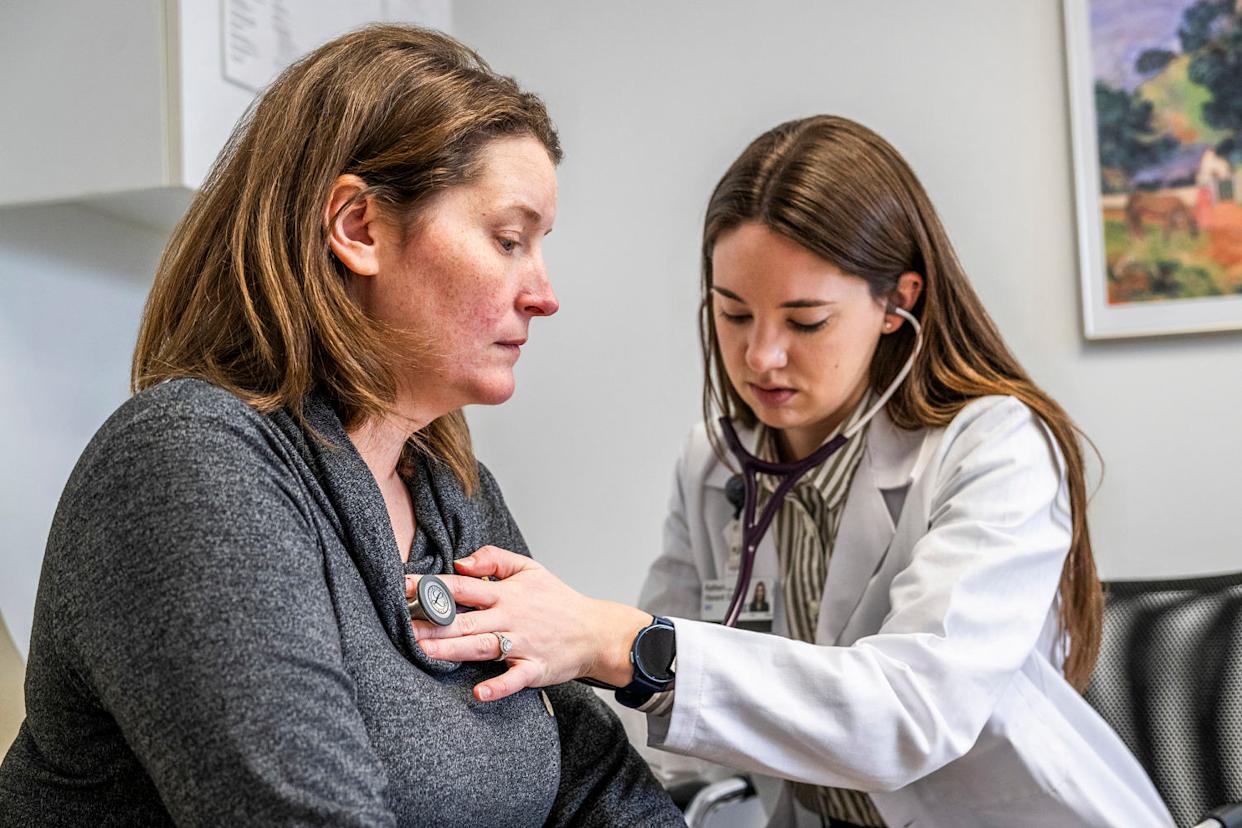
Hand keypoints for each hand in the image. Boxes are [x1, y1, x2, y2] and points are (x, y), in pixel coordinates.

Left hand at [407, 546, 650, 701]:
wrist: (594, 630)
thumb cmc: (557, 600)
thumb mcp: (529, 568)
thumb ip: (494, 559)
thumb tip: (460, 561)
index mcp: (507, 593)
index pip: (463, 586)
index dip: (433, 585)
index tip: (404, 586)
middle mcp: (511, 617)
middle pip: (466, 619)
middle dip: (433, 623)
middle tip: (403, 626)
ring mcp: (523, 643)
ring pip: (482, 646)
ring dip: (453, 650)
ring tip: (425, 652)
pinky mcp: (534, 668)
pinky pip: (514, 679)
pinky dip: (499, 686)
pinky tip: (479, 691)